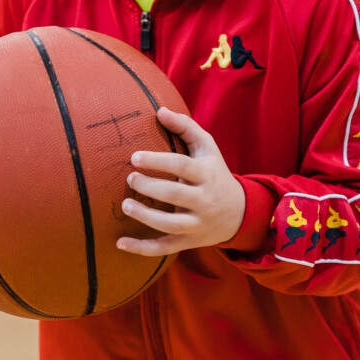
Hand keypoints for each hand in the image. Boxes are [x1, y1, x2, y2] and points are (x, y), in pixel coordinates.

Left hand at [116, 107, 246, 256]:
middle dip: (149, 187)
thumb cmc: (214, 173)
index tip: (134, 157)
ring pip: (170, 225)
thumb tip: (160, 110)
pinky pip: (164, 248)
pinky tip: (120, 243)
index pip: (181, 166)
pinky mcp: (188, 242)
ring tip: (126, 205)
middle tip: (130, 178)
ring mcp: (196, 224)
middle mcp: (203, 201)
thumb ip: (185, 127)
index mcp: (206, 175)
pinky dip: (141, 248)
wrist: (240, 212)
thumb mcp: (207, 147)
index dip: (157, 161)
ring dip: (145, 217)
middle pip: (175, 195)